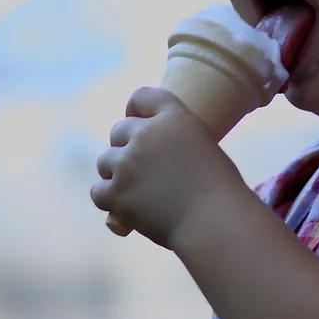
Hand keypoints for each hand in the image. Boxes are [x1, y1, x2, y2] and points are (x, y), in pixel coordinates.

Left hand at [90, 87, 248, 248]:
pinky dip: (109, 198)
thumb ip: (176, 140)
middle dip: (127, 146)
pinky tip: (125, 205)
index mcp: (173, 117)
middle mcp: (145, 134)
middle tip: (143, 167)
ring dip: (116, 172)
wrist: (213, 221)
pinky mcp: (115, 192)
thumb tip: (157, 155)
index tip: (141, 124)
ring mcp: (127, 163)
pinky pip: (98, 190)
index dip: (138, 111)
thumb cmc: (220, 189)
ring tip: (136, 189)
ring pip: (105, 161)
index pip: (142, 97)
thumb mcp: (203, 146)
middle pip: (119, 131)